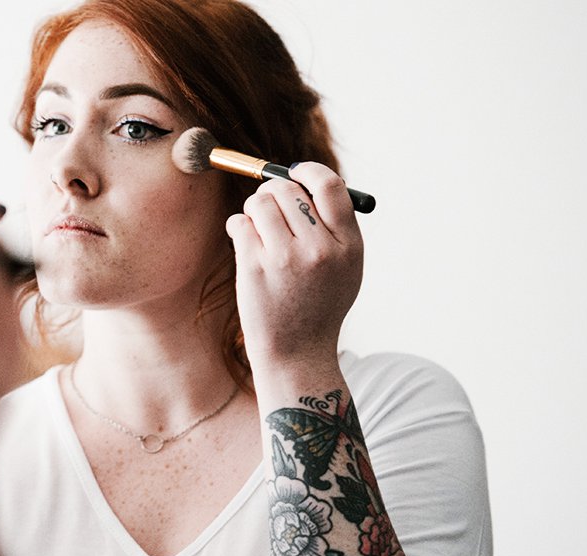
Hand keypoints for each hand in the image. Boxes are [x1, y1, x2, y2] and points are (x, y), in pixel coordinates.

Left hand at [225, 162, 362, 368]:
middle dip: (272, 191)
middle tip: (267, 205)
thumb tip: (302, 179)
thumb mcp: (345, 269)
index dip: (308, 171)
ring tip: (255, 226)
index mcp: (348, 245)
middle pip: (288, 189)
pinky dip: (237, 225)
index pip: (330, 186)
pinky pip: (240, 223)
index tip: (295, 172)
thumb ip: (334, 226)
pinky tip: (243, 240)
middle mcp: (320, 249)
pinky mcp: (255, 268)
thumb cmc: (318, 306)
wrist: (297, 353)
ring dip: (253, 208)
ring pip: (260, 202)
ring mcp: (286, 258)